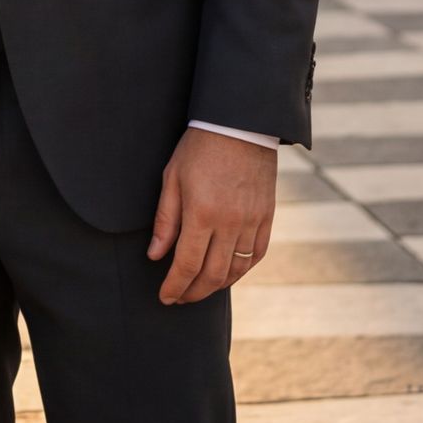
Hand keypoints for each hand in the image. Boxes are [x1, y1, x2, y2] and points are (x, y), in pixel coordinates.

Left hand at [149, 127, 279, 305]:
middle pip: (212, 275)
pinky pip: (256, 255)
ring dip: (216, 286)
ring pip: (235, 270)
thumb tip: (155, 255)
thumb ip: (165, 220)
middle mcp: (230, 223)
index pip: (186, 265)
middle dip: (193, 293)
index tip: (165, 297)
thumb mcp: (172, 178)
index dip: (174, 286)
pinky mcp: (267, 217)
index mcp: (202, 213)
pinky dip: (241, 271)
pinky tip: (228, 274)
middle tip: (180, 298)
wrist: (240, 124)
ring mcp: (252, 222)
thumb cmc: (199, 148)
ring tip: (200, 289)